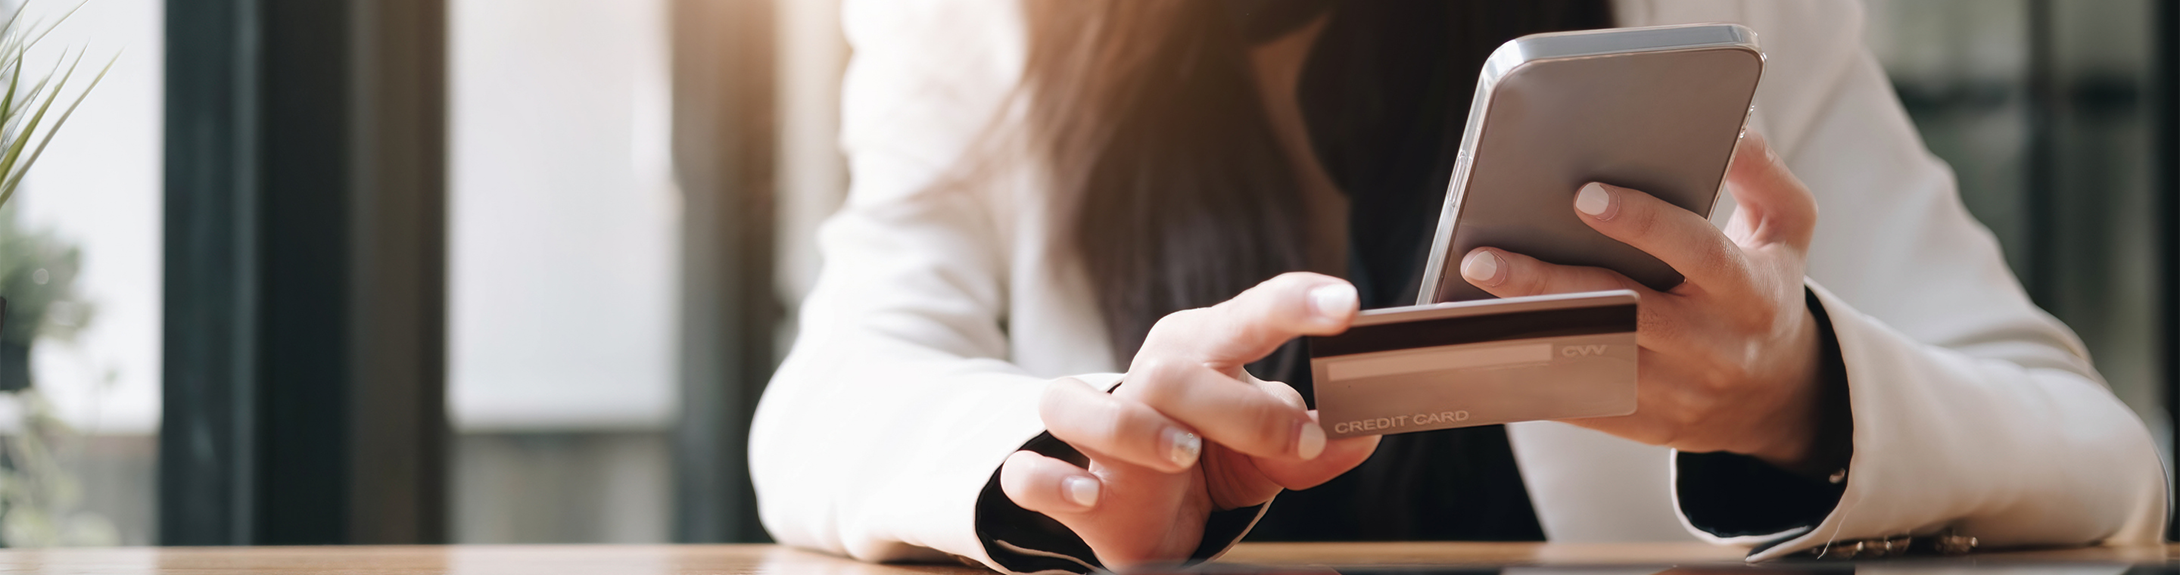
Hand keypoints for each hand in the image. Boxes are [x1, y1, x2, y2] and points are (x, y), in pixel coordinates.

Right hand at [998, 272, 1380, 567]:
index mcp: (1201, 352)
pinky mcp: (1059, 484)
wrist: (1143, 505)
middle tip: (1296, 441)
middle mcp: (1143, 379)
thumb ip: (1310, 448)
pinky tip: (1091, 494)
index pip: (1247, 315)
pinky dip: (1054, 481)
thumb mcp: (1268, 456)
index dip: (1293, 303)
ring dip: (1133, 428)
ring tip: (1182, 455)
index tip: (1346, 304)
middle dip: (1240, 408)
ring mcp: (1091, 430)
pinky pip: (1028, 474)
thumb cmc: (1209, 455)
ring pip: (1076, 402)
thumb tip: (1359, 435)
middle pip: (1173, 371)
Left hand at [1458, 132, 1839, 474]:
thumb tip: (1733, 123)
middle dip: (1546, 286)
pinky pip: (1575, 403)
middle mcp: (1711, 345)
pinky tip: (1479, 349)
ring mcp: (1675, 391)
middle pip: (1622, 313)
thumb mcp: (1787, 229)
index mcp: (1749, 291)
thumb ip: (1759, 174)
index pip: (1696, 251)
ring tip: (1464, 305)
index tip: (1583, 195)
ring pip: (1588, 363)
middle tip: (1481, 258)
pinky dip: (1525, 377)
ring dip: (1523, 335)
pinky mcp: (1641, 421)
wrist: (1776, 396)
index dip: (1642, 222)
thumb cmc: (1764, 291)